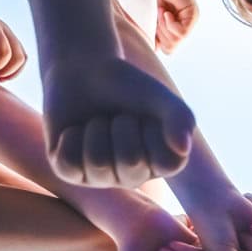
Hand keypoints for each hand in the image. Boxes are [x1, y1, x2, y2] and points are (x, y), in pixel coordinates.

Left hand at [44, 56, 194, 188]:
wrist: (84, 72)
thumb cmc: (128, 87)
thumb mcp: (160, 97)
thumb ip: (180, 118)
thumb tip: (182, 149)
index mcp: (161, 164)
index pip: (164, 160)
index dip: (152, 129)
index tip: (145, 115)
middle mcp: (132, 177)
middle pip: (130, 161)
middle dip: (122, 125)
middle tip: (117, 115)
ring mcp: (100, 178)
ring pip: (97, 162)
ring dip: (95, 129)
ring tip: (96, 121)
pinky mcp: (70, 172)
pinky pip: (69, 162)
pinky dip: (70, 137)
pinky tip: (75, 130)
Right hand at [155, 0, 198, 52]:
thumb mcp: (153, 18)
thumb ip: (155, 33)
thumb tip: (154, 49)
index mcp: (176, 30)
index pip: (169, 49)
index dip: (157, 40)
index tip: (152, 23)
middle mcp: (186, 27)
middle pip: (172, 47)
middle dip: (160, 34)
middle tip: (157, 17)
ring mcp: (191, 22)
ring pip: (176, 41)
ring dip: (164, 27)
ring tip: (162, 11)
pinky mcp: (193, 15)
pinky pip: (182, 33)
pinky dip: (170, 24)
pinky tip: (166, 12)